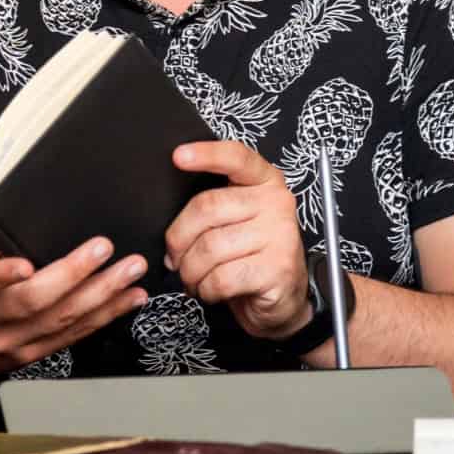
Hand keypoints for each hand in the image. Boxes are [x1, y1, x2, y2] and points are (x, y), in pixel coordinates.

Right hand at [0, 174, 148, 374]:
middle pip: (31, 302)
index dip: (1, 277)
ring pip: (60, 320)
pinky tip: (130, 297)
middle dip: (72, 275)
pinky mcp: (34, 352)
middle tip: (103, 249)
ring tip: (131, 270)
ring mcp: (12, 341)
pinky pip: (73, 335)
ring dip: (101, 295)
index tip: (25, 264)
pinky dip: (106, 316)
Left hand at [164, 142, 309, 340]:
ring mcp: (280, 235)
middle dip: (179, 239)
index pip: (237, 158)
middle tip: (175, 257)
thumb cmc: (252, 256)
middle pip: (208, 207)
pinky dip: (207, 289)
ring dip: (191, 271)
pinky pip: (222, 277)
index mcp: (264, 182)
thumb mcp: (236, 221)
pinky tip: (212, 290)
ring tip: (194, 278)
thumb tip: (170, 227)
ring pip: (210, 247)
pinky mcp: (277, 269)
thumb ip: (211, 208)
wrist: (283, 298)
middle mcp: (276, 203)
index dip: (206, 154)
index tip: (178, 156)